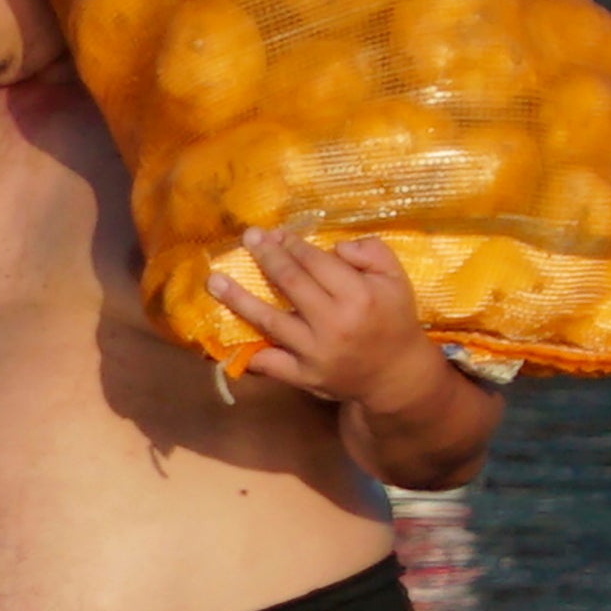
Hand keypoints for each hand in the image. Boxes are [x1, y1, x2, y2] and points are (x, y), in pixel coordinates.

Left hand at [210, 223, 443, 413]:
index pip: (315, 262)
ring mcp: (315, 352)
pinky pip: (268, 362)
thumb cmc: (394, 320)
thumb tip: (335, 245)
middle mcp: (334, 323)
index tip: (275, 234)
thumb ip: (372, 252)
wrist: (396, 375)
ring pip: (269, 320)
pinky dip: (246, 351)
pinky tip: (223, 336)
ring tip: (214, 280)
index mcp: (359, 296)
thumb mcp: (396, 279)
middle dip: (266, 257)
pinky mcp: (303, 376)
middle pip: (289, 283)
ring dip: (238, 299)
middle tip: (248, 238)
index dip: (292, 245)